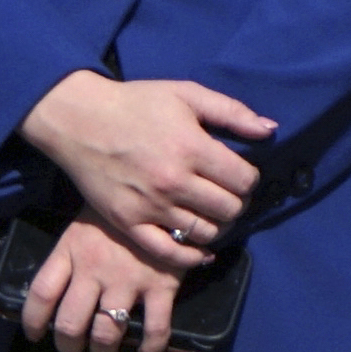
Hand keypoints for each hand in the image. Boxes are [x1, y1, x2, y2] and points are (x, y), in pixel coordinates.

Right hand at [18, 72, 268, 270]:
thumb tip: (271, 130)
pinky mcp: (127, 223)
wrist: (79, 120)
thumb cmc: (136, 103)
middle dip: (238, 204)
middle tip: (230, 196)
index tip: (242, 175)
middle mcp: (173, 182)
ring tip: (214, 215)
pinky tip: (201, 250)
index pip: (244, 180)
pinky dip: (191, 257)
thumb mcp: (187, 94)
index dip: (250, 179)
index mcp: (192, 148)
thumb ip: (232, 112)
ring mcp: (149, 206)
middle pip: (229, 209)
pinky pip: (167, 253)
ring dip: (218, 227)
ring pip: (204, 233)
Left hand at [25, 216, 191, 351]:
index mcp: (72, 250)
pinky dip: (150, 350)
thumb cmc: (122, 208)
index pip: (41, 294)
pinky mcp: (162, 285)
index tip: (35, 334)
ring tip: (104, 351)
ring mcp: (128, 280)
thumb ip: (73, 252)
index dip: (33, 321)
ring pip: (105, 333)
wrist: (169, 191)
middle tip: (73, 348)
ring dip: (102, 350)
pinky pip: (155, 328)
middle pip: (69, 323)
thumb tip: (61, 286)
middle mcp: (94, 270)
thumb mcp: (86, 222)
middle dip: (68, 344)